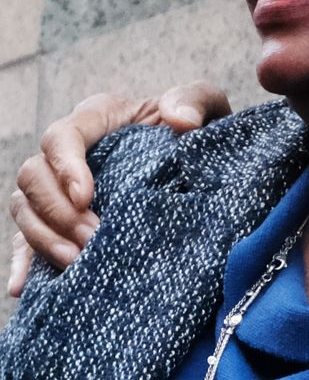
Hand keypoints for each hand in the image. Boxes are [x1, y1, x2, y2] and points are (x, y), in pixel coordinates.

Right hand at [6, 83, 230, 296]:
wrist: (202, 159)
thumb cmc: (197, 127)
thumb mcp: (204, 104)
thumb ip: (194, 100)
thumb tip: (180, 120)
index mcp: (97, 118)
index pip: (61, 137)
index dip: (65, 167)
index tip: (86, 197)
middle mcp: (69, 151)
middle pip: (33, 176)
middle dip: (58, 211)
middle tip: (93, 237)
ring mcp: (60, 186)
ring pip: (25, 208)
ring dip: (45, 237)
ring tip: (78, 261)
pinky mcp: (62, 219)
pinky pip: (26, 239)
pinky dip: (23, 263)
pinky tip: (23, 288)